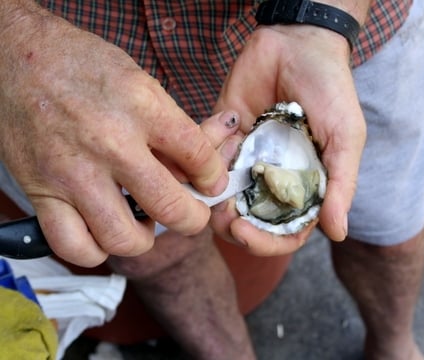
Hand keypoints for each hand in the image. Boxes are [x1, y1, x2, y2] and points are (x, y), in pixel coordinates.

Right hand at [0, 4, 236, 265]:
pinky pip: (75, 247)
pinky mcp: (41, 192)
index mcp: (142, 107)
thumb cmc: (82, 64)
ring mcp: (73, 172)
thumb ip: (174, 127)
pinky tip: (103, 231)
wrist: (15, 55)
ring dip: (144, 239)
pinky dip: (96, 251)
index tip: (211, 183)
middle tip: (191, 214)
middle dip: (193, 219)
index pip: (199, 158)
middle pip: (171, 207)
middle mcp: (110, 143)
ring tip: (144, 222)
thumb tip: (205, 166)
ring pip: (124, 239)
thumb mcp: (140, 81)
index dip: (214, 178)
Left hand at [213, 24, 365, 255]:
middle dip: (232, 227)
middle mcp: (274, 180)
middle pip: (249, 223)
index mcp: (304, 187)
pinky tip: (226, 125)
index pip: (285, 233)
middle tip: (223, 218)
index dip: (265, 243)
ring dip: (212, 196)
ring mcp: (248, 160)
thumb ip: (340, 185)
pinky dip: (206, 149)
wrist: (298, 43)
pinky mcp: (226, 136)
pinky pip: (204, 157)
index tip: (244, 231)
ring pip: (221, 198)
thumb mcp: (346, 138)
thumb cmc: (331, 90)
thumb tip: (337, 233)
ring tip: (213, 177)